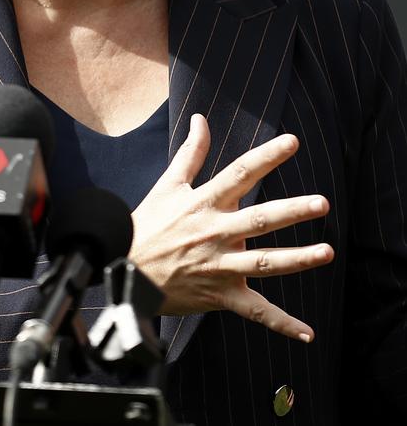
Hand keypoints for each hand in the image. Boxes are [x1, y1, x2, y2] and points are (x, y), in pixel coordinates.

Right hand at [129, 114, 333, 341]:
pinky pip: (255, 311)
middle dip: (291, 211)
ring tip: (327, 252)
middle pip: (259, 220)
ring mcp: (219, 267)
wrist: (125, 271)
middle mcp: (215, 233)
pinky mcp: (220, 296)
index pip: (239, 174)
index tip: (292, 142)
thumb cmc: (149, 225)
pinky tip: (307, 332)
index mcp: (204, 203)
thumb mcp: (167, 185)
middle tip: (322, 203)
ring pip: (264, 263)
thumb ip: (190, 153)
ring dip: (297, 259)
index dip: (266, 157)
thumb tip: (200, 119)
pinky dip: (281, 323)